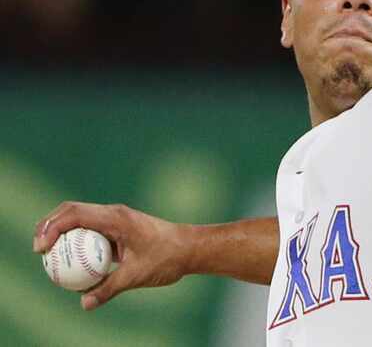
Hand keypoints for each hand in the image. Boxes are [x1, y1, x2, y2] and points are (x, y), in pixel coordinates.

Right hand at [33, 202, 192, 310]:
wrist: (190, 248)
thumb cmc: (168, 257)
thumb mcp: (137, 275)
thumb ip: (109, 288)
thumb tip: (84, 303)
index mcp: (116, 218)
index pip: (75, 214)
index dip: (52, 227)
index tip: (41, 248)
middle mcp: (114, 213)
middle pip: (72, 211)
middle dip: (50, 226)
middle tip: (38, 250)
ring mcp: (116, 219)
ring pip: (81, 219)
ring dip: (63, 232)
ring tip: (49, 255)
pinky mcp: (119, 228)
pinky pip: (92, 231)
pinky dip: (78, 242)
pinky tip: (73, 263)